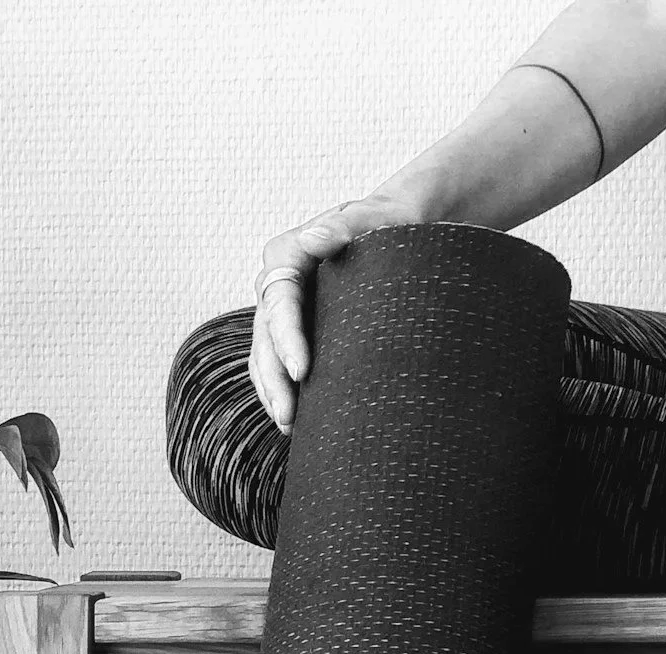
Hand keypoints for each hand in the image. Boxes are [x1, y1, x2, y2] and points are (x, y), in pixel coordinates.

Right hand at [251, 193, 425, 432]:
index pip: (278, 301)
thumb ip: (346, 223)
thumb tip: (312, 239)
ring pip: (264, 355)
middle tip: (289, 416)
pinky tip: (296, 419)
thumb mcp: (376, 216)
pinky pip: (278, 363)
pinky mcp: (296, 328)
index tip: (302, 372)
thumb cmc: (393, 220)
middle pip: (264, 336)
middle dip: (274, 379)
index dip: (285, 339)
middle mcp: (278, 281)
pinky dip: (283, 390)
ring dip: (272, 392)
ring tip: (289, 425)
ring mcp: (284, 308)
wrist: (400, 226)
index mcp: (288, 253)